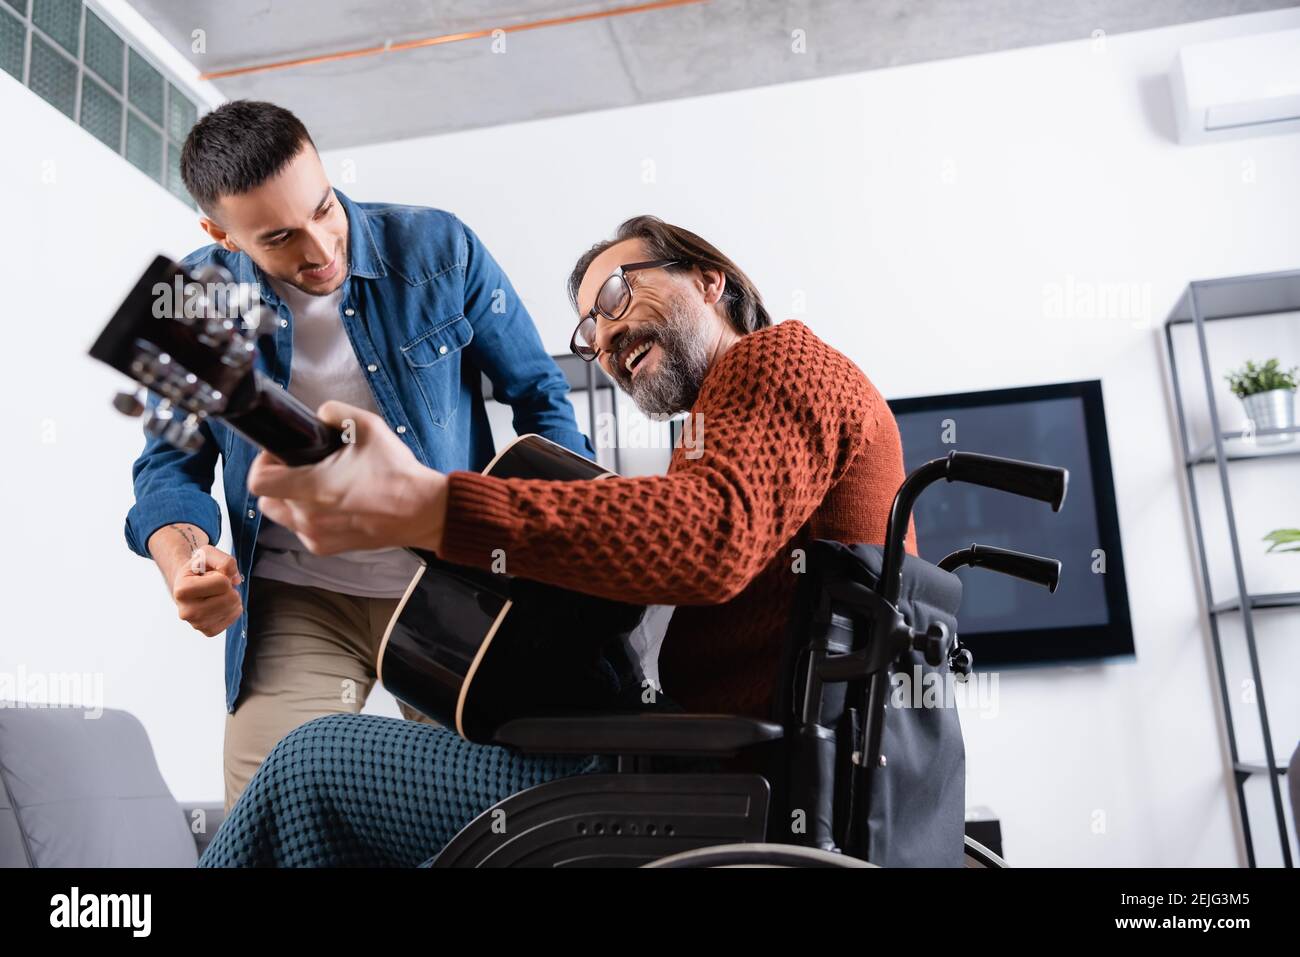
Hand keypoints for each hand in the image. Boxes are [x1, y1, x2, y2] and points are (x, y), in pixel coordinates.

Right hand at [169, 543, 242, 637]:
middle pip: (230, 598)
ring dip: (232, 597)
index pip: (222, 583)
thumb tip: (236, 580)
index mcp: (182, 590)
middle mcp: (186, 611)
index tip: (210, 575)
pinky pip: (233, 618)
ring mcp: (196, 624)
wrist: (188, 584)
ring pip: (233, 608)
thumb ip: (225, 560)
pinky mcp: (208, 631)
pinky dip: (233, 608)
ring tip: (217, 593)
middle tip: (215, 585)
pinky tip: (220, 603)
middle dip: (229, 587)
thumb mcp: (207, 553)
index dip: (222, 575)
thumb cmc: (198, 568)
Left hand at [247, 400, 448, 554]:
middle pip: (267, 496)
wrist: (421, 511)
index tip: (281, 454)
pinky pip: (300, 530)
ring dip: (289, 499)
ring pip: (280, 515)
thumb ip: (335, 413)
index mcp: (314, 487)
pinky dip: (307, 517)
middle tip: (303, 467)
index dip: (264, 462)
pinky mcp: (325, 547)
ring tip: (316, 486)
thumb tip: (319, 414)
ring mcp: (315, 535)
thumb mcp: (370, 427)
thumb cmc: (397, 473)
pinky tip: (331, 505)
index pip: (258, 480)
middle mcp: (309, 517)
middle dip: (279, 478)